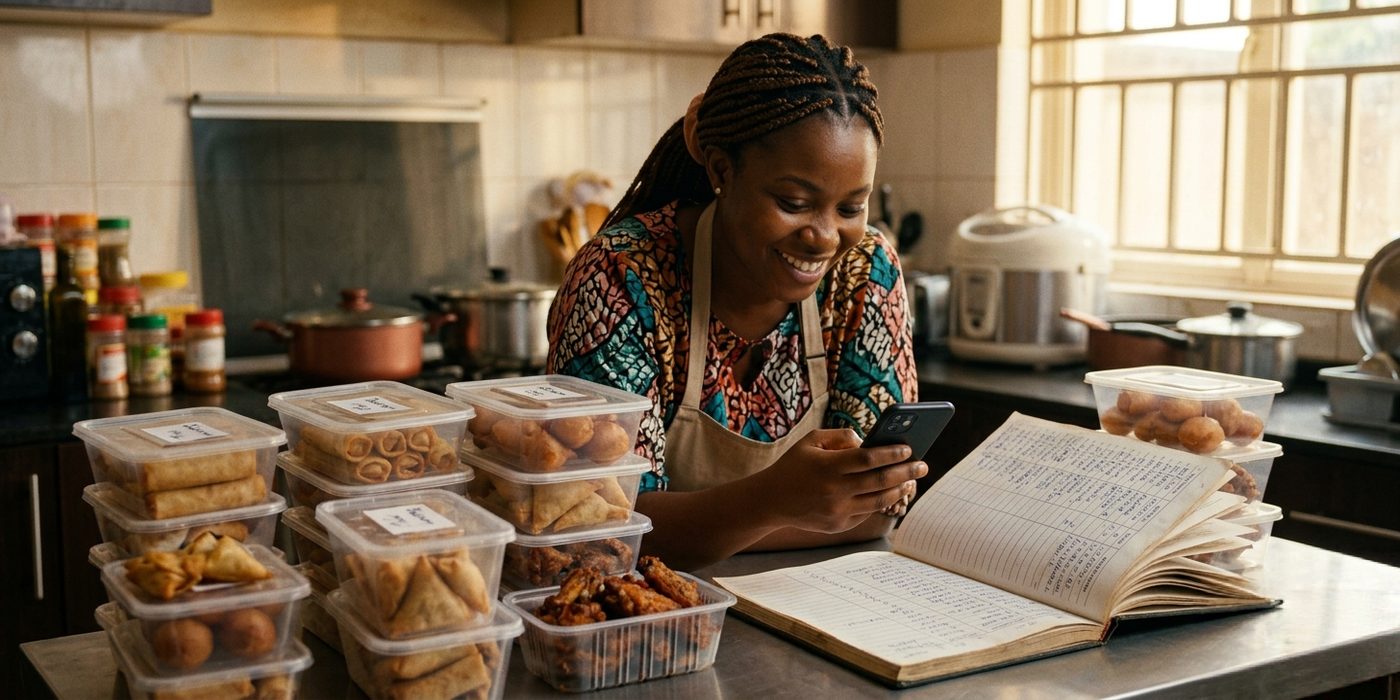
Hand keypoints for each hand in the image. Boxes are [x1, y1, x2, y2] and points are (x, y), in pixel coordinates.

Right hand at [750, 428, 927, 533]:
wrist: (770, 501)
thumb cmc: (793, 465)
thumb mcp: (812, 441)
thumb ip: (842, 436)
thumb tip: (870, 442)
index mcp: (828, 466)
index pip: (869, 459)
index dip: (892, 454)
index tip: (909, 448)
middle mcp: (834, 490)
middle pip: (880, 480)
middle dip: (906, 472)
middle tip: (923, 465)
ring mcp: (837, 511)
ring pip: (879, 500)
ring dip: (899, 489)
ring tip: (911, 480)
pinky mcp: (838, 525)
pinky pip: (866, 512)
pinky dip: (880, 501)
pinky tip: (891, 492)